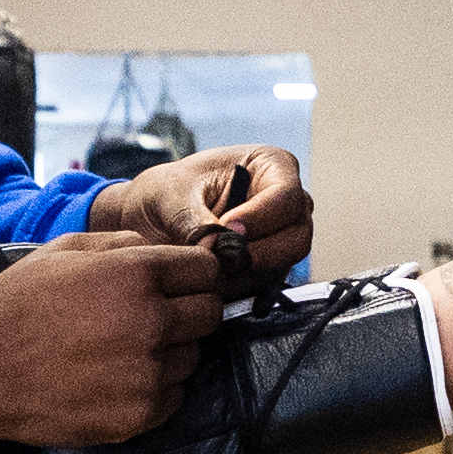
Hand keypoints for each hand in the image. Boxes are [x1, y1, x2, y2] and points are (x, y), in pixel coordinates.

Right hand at [0, 235, 224, 452]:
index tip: (179, 284)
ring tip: (122, 350)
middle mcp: (150, 323)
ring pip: (193, 358)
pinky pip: (174, 397)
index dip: (194, 274)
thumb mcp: (64, 251)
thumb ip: (123, 243)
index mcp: (135, 274)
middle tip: (153, 317)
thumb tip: (167, 250)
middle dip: (188, 311)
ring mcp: (147, 374)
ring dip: (171, 352)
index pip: (207, 270)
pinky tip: (116, 379)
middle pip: (209, 314)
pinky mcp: (138, 416)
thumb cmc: (16, 305)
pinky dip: (156, 389)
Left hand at [93, 144, 312, 292]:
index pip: (286, 195)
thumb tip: (218, 246)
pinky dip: (240, 287)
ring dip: (247, 272)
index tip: (228, 228)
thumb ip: (195, 218)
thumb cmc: (168, 192)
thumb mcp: (172, 194)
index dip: (260, 216)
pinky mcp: (269, 267)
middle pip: (297, 236)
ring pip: (284, 264)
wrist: (155, 220)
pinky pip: (266, 285)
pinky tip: (213, 281)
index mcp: (271, 166)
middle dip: (259, 252)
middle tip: (221, 257)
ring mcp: (282, 237)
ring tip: (209, 268)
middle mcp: (286, 203)